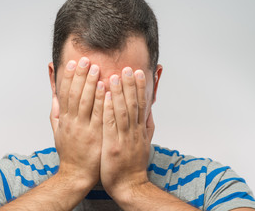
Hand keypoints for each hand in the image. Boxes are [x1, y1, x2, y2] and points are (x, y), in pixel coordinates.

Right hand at [50, 57, 104, 187]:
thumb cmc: (69, 152)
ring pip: (85, 102)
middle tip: (85, 60)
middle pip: (75, 94)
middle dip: (80, 76)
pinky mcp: (96, 135)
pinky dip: (101, 101)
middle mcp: (72, 122)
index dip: (68, 77)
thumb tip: (55, 94)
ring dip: (90, 84)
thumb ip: (56, 112)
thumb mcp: (58, 131)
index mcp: (64, 119)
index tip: (72, 63)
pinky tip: (105, 88)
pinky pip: (98, 115)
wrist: (76, 175)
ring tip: (96, 68)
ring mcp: (84, 129)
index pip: (65, 94)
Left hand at [100, 67, 153, 198]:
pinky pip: (111, 124)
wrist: (129, 185)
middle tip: (127, 68)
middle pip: (133, 104)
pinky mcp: (113, 146)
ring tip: (116, 75)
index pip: (142, 105)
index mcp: (140, 130)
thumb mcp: (145, 143)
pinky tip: (106, 96)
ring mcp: (124, 138)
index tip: (138, 72)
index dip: (140, 88)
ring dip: (119, 92)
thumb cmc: (133, 164)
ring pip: (123, 111)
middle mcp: (134, 132)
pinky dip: (109, 109)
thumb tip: (149, 109)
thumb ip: (147, 125)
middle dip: (130, 85)